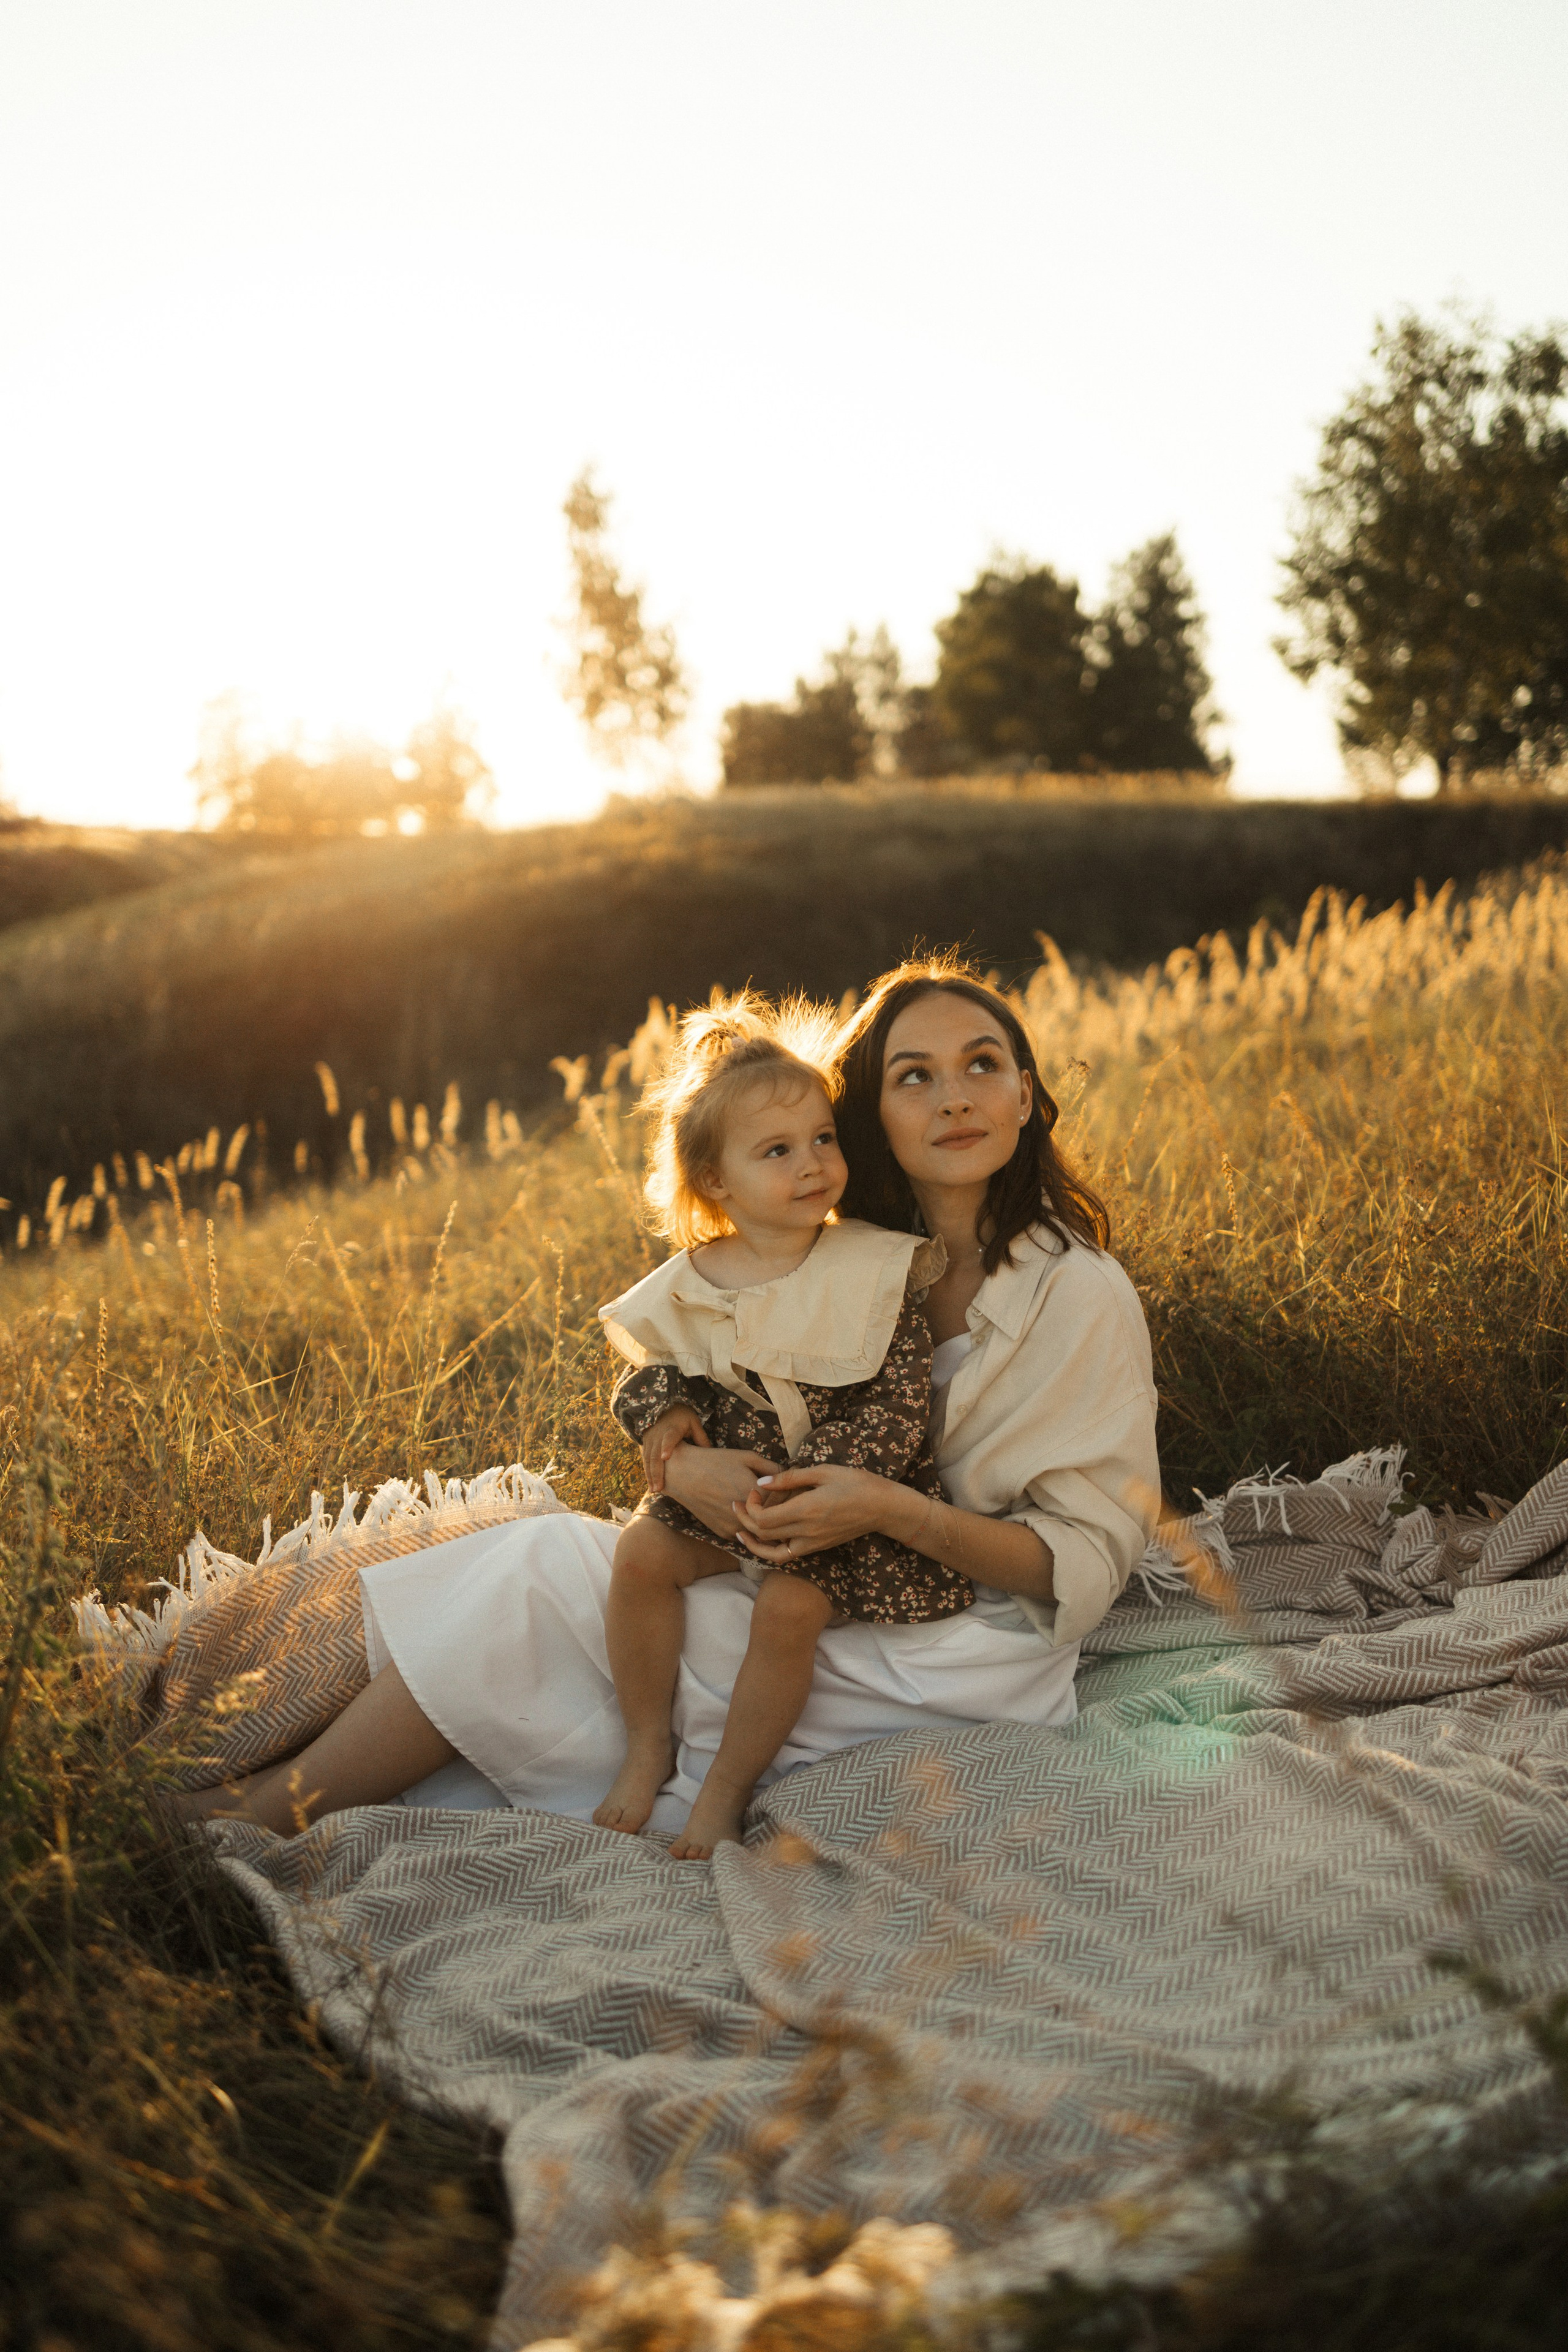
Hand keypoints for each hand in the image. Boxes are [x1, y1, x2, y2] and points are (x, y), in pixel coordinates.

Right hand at [640, 1404, 708, 1493]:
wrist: (662, 1406)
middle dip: (656, 1472)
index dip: (667, 1447)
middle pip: (655, 1454)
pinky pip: (645, 1459)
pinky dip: (647, 1472)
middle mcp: (658, 1434)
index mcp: (672, 1428)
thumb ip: (701, 1438)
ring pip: (648, 1459)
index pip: (669, 1438)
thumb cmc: (682, 1416)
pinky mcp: (645, 1443)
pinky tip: (651, 1484)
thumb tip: (710, 1456)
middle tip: (659, 1488)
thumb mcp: (694, 1422)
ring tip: (654, 1490)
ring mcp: (650, 1439)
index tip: (665, 1457)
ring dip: (650, 1475)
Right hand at [661, 1441, 782, 1540]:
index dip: (793, 1492)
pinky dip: (750, 1526)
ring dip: (768, 1521)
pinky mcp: (725, 1533)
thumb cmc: (716, 1461)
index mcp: (758, 1494)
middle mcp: (749, 1515)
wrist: (682, 1474)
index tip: (796, 1487)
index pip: (789, 1499)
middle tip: (788, 1500)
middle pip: (778, 1517)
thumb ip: (774, 1470)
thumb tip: (791, 1479)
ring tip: (770, 1507)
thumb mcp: (748, 1457)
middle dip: (784, 1508)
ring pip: (762, 1530)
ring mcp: (736, 1527)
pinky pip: (746, 1533)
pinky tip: (749, 1513)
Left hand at [730, 1463, 896, 1563]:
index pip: (763, 1519)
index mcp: (805, 1510)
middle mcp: (806, 1532)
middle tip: (737, 1505)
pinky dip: (771, 1550)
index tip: (753, 1491)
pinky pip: (787, 1555)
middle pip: (763, 1535)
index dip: (750, 1507)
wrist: (882, 1507)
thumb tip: (762, 1483)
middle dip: (745, 1520)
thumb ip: (790, 1478)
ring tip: (740, 1531)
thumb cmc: (855, 1483)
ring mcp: (812, 1543)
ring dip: (753, 1542)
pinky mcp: (817, 1547)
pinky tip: (765, 1538)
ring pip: (772, 1552)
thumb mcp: (823, 1472)